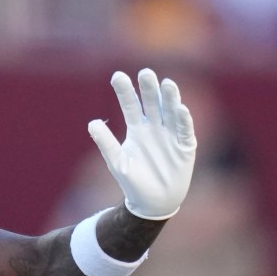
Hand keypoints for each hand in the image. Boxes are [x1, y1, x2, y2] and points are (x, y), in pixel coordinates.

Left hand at [87, 68, 196, 219]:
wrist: (154, 202)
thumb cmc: (133, 181)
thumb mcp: (117, 162)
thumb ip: (106, 143)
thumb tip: (91, 123)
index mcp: (136, 128)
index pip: (130, 104)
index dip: (124, 91)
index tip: (117, 76)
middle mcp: (154, 127)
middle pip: (152, 103)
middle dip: (149, 88)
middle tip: (145, 73)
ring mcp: (171, 135)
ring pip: (170, 111)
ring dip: (170, 98)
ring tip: (167, 83)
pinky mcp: (185, 146)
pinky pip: (184, 130)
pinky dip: (183, 120)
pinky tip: (181, 109)